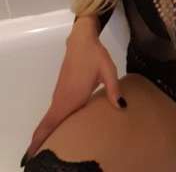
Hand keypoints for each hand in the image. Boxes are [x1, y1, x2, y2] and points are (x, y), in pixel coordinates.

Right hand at [21, 33, 125, 164]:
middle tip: (34, 156)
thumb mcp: (108, 71)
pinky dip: (52, 121)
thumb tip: (122, 107)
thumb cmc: (95, 56)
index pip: (53, 121)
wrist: (82, 40)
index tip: (33, 152)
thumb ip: (114, 89)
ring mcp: (60, 93)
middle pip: (49, 123)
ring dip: (47, 130)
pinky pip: (55, 110)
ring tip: (48, 146)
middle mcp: (63, 98)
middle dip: (41, 139)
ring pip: (51, 117)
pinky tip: (59, 127)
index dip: (42, 137)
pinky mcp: (62, 89)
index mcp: (72, 97)